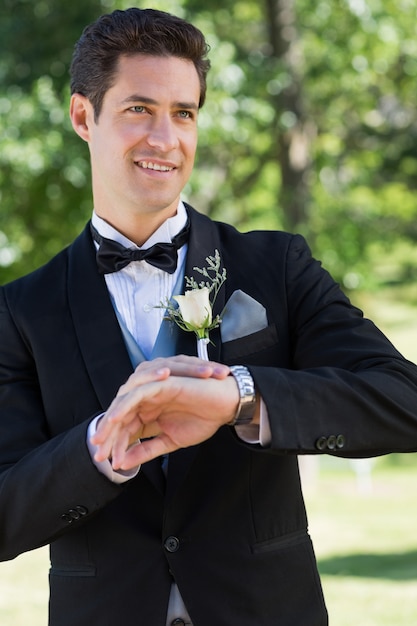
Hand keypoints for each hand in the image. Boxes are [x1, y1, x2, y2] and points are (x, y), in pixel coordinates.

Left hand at [90, 355, 235, 468]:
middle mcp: (148, 398)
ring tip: (103, 440)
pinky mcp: (162, 382)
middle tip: (100, 454)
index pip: (125, 426)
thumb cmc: (203, 418)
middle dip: (108, 434)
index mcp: (149, 410)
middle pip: (120, 414)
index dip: (115, 444)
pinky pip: (138, 392)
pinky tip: (116, 420)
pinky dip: (125, 405)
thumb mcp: (171, 441)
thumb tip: (123, 463)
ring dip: (111, 421)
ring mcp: (154, 388)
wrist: (227, 406)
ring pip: (124, 402)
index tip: (108, 463)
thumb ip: (147, 450)